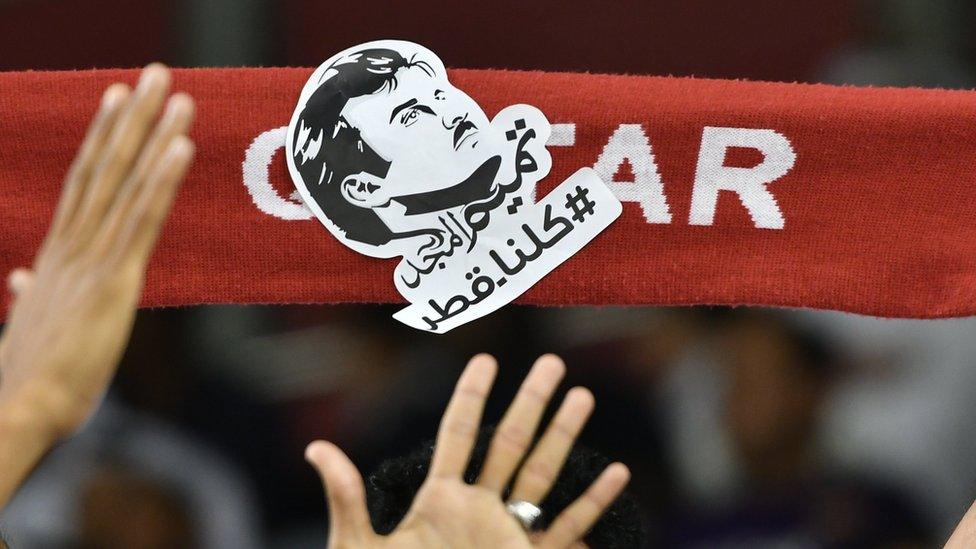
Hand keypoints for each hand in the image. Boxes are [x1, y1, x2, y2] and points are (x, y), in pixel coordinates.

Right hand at [0, 65, 193, 442]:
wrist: (20, 409)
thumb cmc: (31, 375)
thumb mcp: (30, 324)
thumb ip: (28, 293)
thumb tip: (18, 279)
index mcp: (56, 255)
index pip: (83, 183)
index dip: (101, 139)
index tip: (115, 99)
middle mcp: (73, 245)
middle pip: (104, 167)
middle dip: (130, 117)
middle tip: (153, 73)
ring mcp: (93, 259)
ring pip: (125, 183)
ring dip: (151, 135)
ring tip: (173, 94)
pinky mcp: (116, 280)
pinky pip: (142, 219)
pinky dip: (162, 181)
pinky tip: (180, 147)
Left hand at [306, 354, 630, 547]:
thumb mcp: (359, 547)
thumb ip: (346, 498)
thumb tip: (316, 447)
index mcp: (440, 499)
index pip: (459, 434)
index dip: (472, 396)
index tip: (487, 360)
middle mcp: (479, 509)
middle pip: (510, 442)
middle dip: (531, 401)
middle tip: (553, 363)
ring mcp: (507, 535)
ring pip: (542, 474)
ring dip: (563, 436)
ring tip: (583, 397)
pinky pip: (566, 530)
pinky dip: (591, 503)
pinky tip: (614, 472)